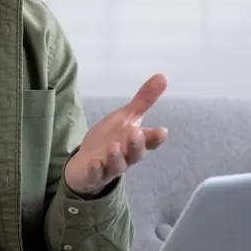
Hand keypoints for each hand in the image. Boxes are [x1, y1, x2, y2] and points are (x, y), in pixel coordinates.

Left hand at [64, 74, 168, 196]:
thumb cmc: (111, 138)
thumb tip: (163, 76)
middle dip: (136, 145)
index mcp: (135, 142)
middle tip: (135, 132)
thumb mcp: (126, 117)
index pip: (149, 141)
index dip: (155, 137)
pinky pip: (95, 174)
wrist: (86, 164)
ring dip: (116, 157)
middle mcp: (126, 156)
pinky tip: (94, 163)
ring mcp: (109, 167)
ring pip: (117, 165)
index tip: (162, 131)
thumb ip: (144, 100)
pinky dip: (95, 170)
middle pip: (135, 154)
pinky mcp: (93, 174)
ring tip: (114, 146)